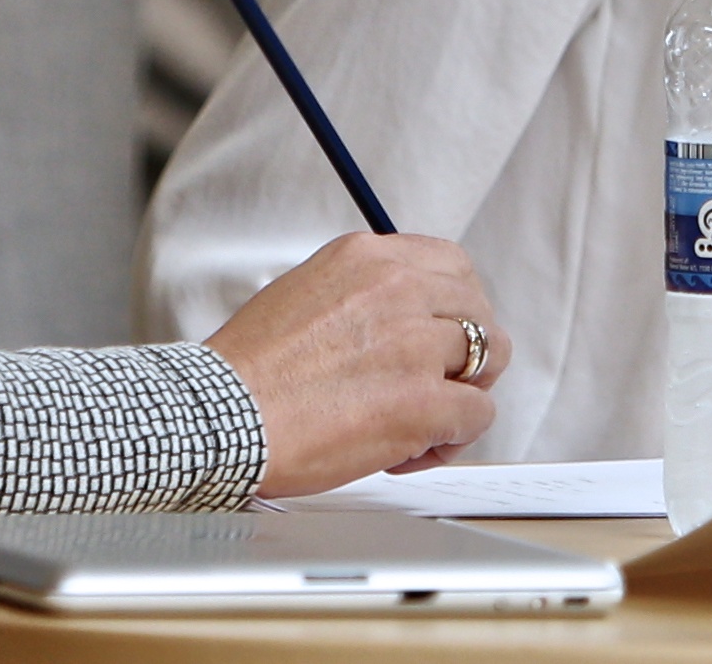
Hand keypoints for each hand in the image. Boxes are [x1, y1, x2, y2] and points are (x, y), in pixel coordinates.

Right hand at [204, 233, 500, 496]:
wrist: (221, 418)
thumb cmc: (251, 373)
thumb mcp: (307, 293)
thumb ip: (365, 296)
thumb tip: (409, 320)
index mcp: (368, 259)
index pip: (452, 265)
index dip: (455, 308)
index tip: (439, 336)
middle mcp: (398, 289)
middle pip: (479, 310)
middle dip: (465, 352)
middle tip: (432, 385)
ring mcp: (414, 344)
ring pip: (490, 358)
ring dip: (462, 394)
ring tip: (420, 422)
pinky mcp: (421, 402)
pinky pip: (477, 416)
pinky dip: (452, 440)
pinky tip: (408, 452)